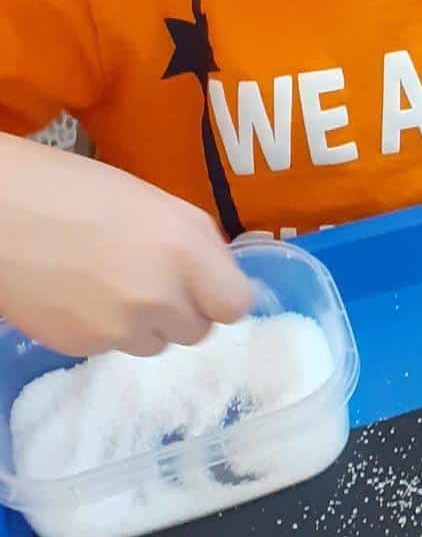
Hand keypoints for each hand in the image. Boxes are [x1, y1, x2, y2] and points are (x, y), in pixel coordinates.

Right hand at [0, 136, 252, 356]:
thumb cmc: (71, 188)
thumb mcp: (151, 200)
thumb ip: (193, 242)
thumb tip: (216, 275)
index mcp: (184, 250)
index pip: (235, 306)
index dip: (219, 295)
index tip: (202, 283)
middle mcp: (161, 298)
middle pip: (197, 330)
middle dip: (180, 309)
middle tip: (146, 277)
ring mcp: (120, 330)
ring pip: (154, 342)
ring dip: (142, 322)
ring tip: (104, 283)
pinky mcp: (84, 348)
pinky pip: (112, 347)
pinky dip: (102, 328)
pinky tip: (76, 294)